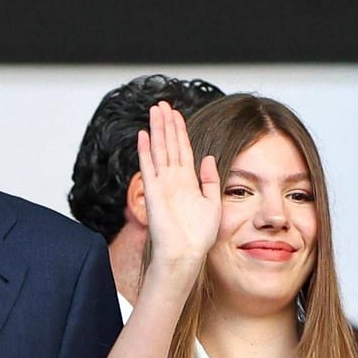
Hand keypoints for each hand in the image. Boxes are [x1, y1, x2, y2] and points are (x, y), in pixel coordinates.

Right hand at [135, 101, 219, 271]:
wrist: (185, 254)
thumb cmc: (198, 236)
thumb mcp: (213, 203)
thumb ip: (211, 180)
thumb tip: (209, 158)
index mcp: (189, 182)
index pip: (183, 150)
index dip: (180, 131)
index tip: (177, 114)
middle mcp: (174, 180)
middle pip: (170, 145)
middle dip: (166, 124)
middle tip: (162, 104)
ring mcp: (162, 184)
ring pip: (159, 150)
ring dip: (157, 130)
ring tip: (155, 111)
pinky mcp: (154, 192)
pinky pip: (149, 167)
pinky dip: (145, 151)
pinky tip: (143, 135)